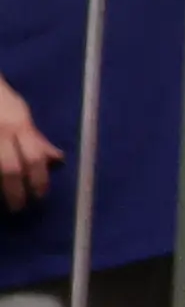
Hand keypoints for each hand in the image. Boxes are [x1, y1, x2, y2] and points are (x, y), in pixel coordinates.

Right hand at [0, 73, 61, 212]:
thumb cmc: (1, 98)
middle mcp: (1, 132)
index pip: (35, 158)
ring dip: (0, 188)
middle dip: (16, 192)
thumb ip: (36, 138)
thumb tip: (58, 159)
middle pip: (11, 169)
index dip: (40, 180)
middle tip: (19, 208)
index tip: (40, 196)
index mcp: (18, 126)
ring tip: (2, 202)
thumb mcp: (22, 113)